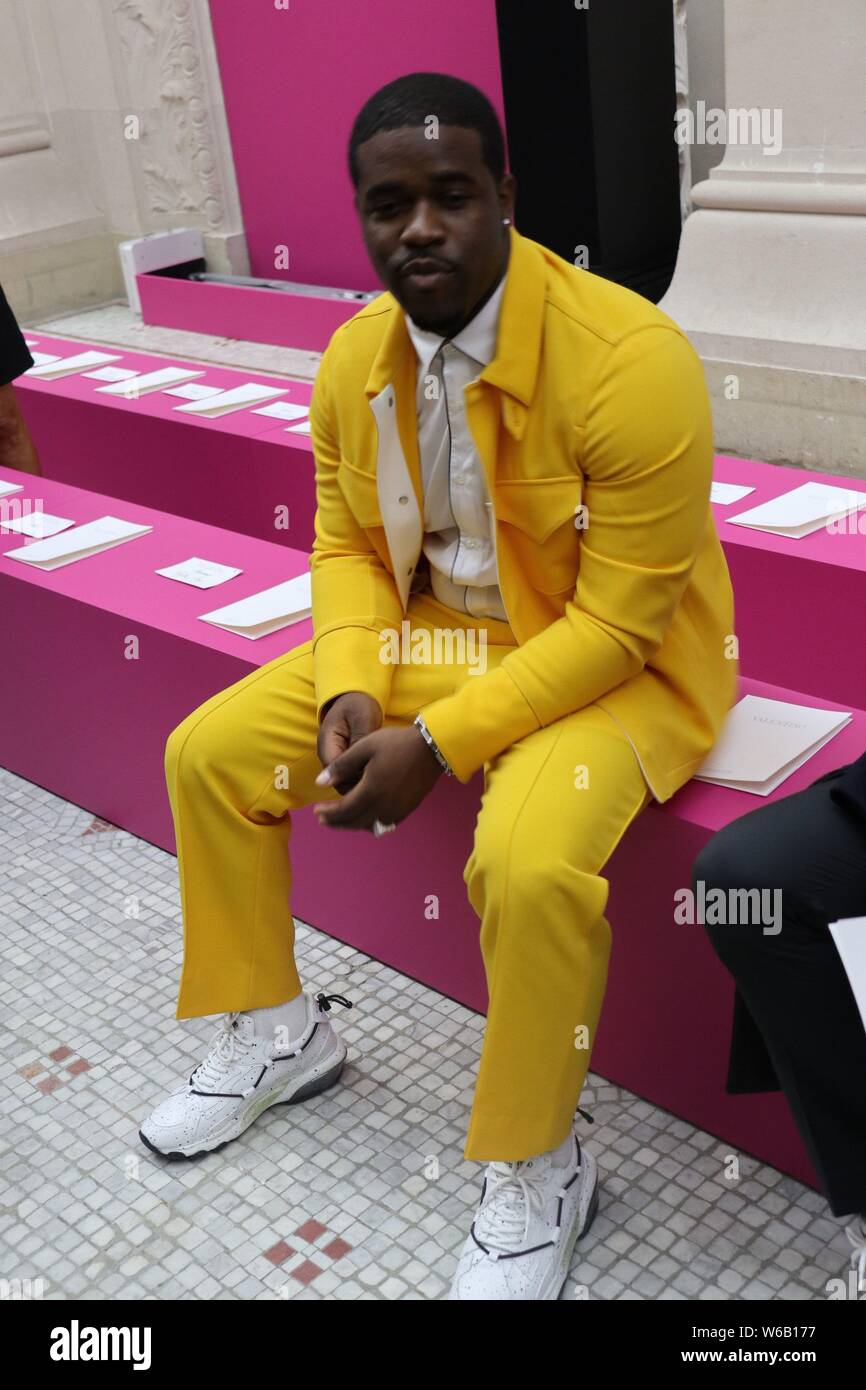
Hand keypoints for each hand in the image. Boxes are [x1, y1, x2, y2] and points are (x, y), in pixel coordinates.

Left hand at [313, 724, 442, 830]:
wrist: (431, 747)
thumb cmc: (396, 743)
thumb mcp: (364, 747)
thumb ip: (341, 766)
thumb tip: (320, 783)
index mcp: (371, 791)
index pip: (343, 810)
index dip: (328, 813)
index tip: (316, 811)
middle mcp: (384, 806)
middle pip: (354, 822)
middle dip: (336, 822)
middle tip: (323, 819)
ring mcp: (397, 810)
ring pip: (369, 825)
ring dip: (352, 824)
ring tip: (342, 818)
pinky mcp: (407, 809)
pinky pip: (384, 823)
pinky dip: (370, 823)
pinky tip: (365, 815)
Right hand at [316, 691, 381, 791]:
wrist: (355, 696)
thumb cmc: (359, 704)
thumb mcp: (362, 717)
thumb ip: (360, 739)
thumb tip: (362, 764)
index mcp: (327, 744)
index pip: (335, 773)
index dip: (353, 781)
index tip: (376, 779)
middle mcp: (328, 755)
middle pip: (340, 782)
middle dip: (359, 787)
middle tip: (384, 785)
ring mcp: (336, 759)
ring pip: (347, 782)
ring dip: (363, 784)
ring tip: (386, 782)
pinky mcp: (346, 761)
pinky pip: (354, 777)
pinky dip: (366, 779)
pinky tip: (383, 777)